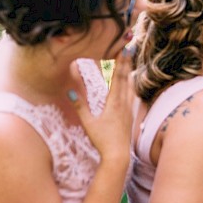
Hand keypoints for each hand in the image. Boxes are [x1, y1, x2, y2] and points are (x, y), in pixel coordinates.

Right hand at [72, 44, 134, 165]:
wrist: (118, 155)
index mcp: (114, 103)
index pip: (117, 78)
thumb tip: (70, 92)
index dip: (120, 62)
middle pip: (126, 78)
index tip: (123, 49)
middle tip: (129, 47)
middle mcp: (124, 103)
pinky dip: (131, 85)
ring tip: (130, 61)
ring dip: (129, 72)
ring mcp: (129, 109)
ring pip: (131, 86)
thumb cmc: (102, 140)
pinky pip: (132, 95)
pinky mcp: (131, 115)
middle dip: (126, 62)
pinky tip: (132, 84)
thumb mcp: (88, 123)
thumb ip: (80, 107)